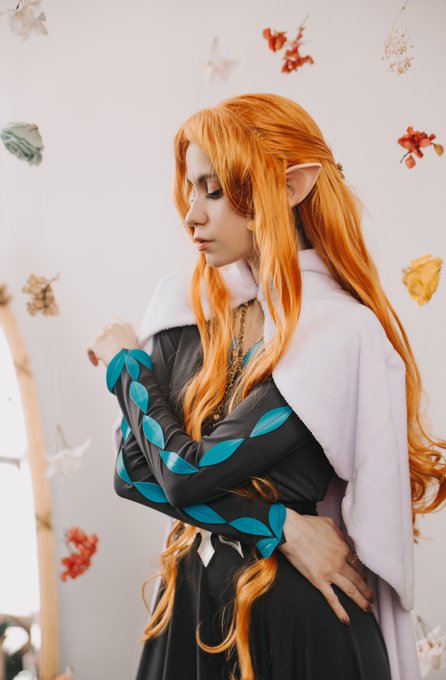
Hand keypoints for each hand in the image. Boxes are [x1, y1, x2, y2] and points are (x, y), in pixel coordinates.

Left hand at [87, 319, 139, 367]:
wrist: (130, 363)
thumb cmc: (134, 358)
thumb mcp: (134, 343)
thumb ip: (125, 338)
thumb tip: (115, 344)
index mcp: (125, 326)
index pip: (114, 324)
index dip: (111, 333)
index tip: (110, 340)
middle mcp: (114, 327)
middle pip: (104, 332)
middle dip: (105, 342)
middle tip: (108, 352)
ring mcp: (104, 333)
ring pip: (97, 341)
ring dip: (100, 349)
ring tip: (106, 358)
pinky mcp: (96, 342)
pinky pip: (89, 349)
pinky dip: (91, 356)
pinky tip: (96, 362)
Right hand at [278, 509, 373, 624]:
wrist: (290, 530)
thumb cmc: (307, 524)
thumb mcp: (329, 524)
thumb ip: (339, 534)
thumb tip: (344, 539)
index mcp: (343, 547)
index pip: (357, 563)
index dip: (362, 572)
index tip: (363, 578)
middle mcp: (340, 561)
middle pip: (358, 579)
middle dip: (366, 590)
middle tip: (372, 598)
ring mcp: (330, 572)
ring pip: (350, 590)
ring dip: (361, 600)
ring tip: (367, 608)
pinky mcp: (318, 580)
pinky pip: (332, 599)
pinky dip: (340, 611)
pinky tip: (346, 620)